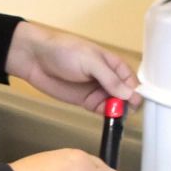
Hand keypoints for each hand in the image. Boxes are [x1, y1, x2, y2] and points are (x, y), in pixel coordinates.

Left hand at [4, 22, 140, 112]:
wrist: (35, 58)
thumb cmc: (62, 50)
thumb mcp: (90, 61)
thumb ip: (110, 78)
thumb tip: (128, 93)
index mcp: (113, 64)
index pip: (132, 81)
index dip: (136, 93)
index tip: (136, 103)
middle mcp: (108, 78)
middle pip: (126, 95)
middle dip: (128, 105)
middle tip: (123, 112)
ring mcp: (97, 90)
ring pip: (115, 105)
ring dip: (118, 112)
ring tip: (116, 117)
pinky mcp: (86, 101)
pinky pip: (102, 111)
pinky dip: (107, 116)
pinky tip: (109, 120)